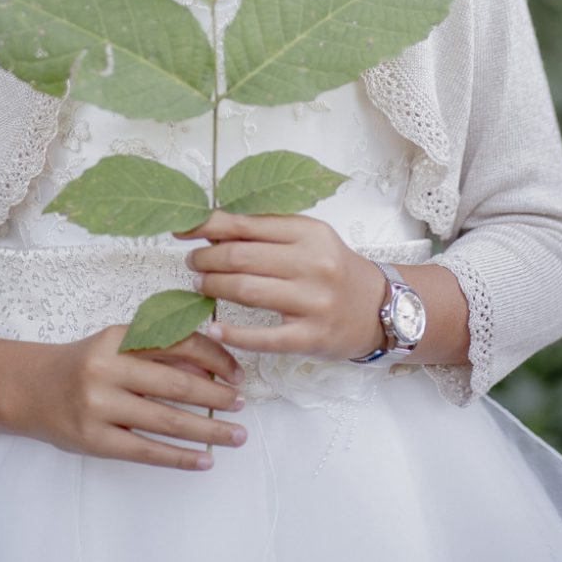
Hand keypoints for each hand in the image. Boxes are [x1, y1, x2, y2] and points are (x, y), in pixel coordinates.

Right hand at [7, 324, 247, 470]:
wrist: (32, 389)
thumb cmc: (85, 365)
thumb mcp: (118, 345)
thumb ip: (158, 351)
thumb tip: (209, 366)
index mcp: (119, 337)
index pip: (177, 342)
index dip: (214, 356)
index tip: (236, 371)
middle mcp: (108, 368)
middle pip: (176, 384)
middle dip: (217, 395)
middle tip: (242, 403)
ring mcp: (99, 406)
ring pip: (166, 420)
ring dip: (208, 430)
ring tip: (235, 435)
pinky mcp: (94, 440)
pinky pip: (146, 451)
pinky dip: (180, 457)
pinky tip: (204, 459)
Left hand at [178, 211, 385, 360]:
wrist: (379, 307)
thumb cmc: (333, 268)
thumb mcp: (308, 239)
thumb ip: (267, 233)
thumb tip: (211, 229)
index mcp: (308, 232)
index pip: (247, 224)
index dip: (208, 226)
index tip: (182, 229)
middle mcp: (312, 263)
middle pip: (242, 257)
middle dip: (207, 259)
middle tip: (193, 263)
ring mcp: (313, 302)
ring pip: (248, 291)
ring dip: (214, 287)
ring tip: (200, 285)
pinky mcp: (312, 337)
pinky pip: (264, 337)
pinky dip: (233, 333)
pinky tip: (214, 328)